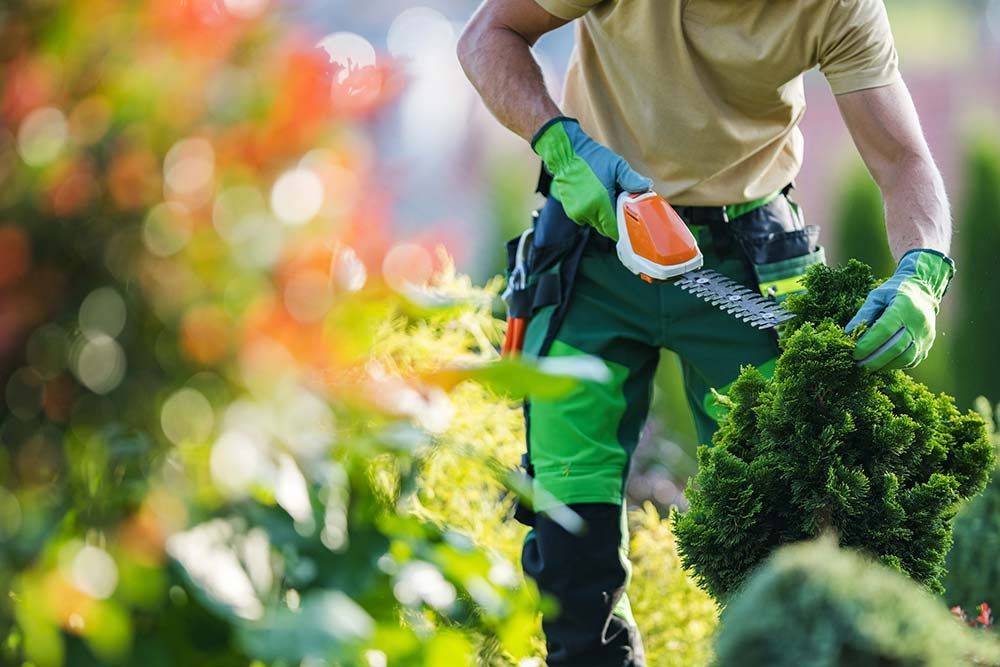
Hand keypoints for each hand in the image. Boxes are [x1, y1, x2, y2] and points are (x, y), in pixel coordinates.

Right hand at [532, 117, 650, 239]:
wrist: (566, 153)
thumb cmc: (593, 158)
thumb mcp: (616, 166)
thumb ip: (631, 179)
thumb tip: (647, 187)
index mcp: (600, 201)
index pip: (613, 229)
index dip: (622, 228)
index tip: (628, 223)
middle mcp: (587, 211)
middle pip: (605, 228)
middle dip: (613, 221)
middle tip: (618, 205)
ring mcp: (577, 212)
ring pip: (595, 223)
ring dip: (602, 217)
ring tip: (604, 197)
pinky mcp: (571, 211)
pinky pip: (585, 219)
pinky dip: (591, 213)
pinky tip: (593, 197)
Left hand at [846, 249, 954, 370]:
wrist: (924, 290)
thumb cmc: (895, 292)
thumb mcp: (877, 296)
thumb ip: (864, 313)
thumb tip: (848, 333)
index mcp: (904, 307)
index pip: (885, 330)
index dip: (868, 344)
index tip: (855, 353)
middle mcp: (918, 322)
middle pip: (896, 347)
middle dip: (875, 360)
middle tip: (858, 365)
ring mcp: (926, 334)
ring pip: (906, 357)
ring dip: (885, 365)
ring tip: (868, 367)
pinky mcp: (928, 344)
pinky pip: (912, 360)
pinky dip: (895, 365)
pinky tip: (882, 364)